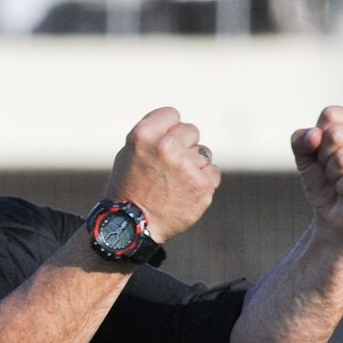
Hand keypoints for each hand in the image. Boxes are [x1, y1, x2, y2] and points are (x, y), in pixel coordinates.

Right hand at [104, 107, 218, 242]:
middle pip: (191, 131)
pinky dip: (203, 182)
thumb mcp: (129, 153)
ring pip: (203, 153)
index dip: (168, 130)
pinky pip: (212, 172)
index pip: (172, 115)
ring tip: (175, 183)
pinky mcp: (202, 185)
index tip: (162, 144)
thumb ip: (154, 135)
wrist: (132, 227)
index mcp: (145, 135)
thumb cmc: (129, 188)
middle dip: (183, 146)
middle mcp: (166, 147)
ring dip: (193, 165)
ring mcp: (186, 166)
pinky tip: (185, 193)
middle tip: (169, 168)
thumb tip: (178, 126)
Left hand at [290, 106, 342, 243]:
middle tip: (334, 172)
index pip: (331, 115)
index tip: (324, 155)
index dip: (318, 139)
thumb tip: (314, 135)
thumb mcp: (305, 158)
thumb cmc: (324, 184)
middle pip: (335, 135)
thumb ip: (301, 141)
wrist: (334, 218)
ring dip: (334, 176)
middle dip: (325, 159)